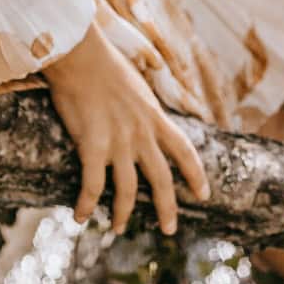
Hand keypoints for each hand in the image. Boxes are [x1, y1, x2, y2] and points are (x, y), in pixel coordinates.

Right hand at [41, 20, 210, 236]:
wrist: (80, 54)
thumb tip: (144, 109)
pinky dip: (86, 204)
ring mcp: (119, 141)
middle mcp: (142, 133)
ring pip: (128, 190)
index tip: (204, 194)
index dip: (196, 174)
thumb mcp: (136, 83)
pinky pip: (92, 186)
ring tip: (118, 229)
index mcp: (154, 116)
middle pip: (162, 179)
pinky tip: (80, 216)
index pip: (184, 150)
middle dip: (167, 208)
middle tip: (169, 230)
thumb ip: (142, 104)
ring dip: (123, 214)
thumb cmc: (103, 61)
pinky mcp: (93, 146)